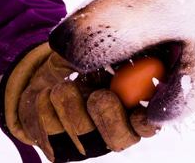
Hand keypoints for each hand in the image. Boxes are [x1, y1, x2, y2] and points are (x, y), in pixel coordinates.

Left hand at [4, 43, 158, 161]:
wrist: (47, 69)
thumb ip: (123, 53)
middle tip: (100, 96)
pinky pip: (49, 132)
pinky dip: (45, 105)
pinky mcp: (57, 148)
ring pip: (82, 133)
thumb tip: (142, 54)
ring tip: (64, 84)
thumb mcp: (103, 45)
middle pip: (120, 140)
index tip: (138, 110)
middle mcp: (114, 132)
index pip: (149, 125)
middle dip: (110, 117)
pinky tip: (47, 93)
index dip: (146, 122)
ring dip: (70, 101)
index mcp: (135, 109)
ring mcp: (86, 143)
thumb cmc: (86, 57)